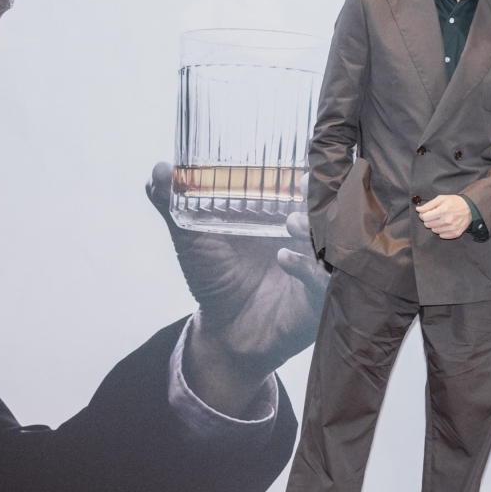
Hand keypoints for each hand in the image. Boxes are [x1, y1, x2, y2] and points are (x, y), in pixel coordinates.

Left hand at [146, 163, 328, 416]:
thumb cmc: (213, 278)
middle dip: (322, 196)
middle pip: (331, 209)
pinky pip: (324, 280)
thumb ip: (175, 204)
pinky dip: (307, 268)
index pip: (311, 186)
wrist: (222, 332)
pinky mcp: (316, 299)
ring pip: (334, 241)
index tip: (303, 159)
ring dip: (316, 229)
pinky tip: (284, 261)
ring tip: (290, 224)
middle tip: (303, 187)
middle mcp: (307, 238)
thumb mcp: (192, 238)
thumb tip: (156, 170)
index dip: (313, 172)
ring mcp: (315, 267)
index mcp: (286, 214)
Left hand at [416, 194, 471, 238]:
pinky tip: (446, 225)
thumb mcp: (441, 199)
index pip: (425, 217)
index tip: (426, 213)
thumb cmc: (454, 202)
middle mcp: (447, 220)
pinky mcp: (455, 234)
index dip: (423, 215)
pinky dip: (442, 231)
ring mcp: (451, 228)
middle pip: (428, 225)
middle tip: (435, 215)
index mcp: (443, 210)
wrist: (470, 208)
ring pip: (434, 231)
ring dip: (435, 225)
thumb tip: (418, 209)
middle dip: (429, 220)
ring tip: (441, 219)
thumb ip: (428, 205)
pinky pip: (442, 235)